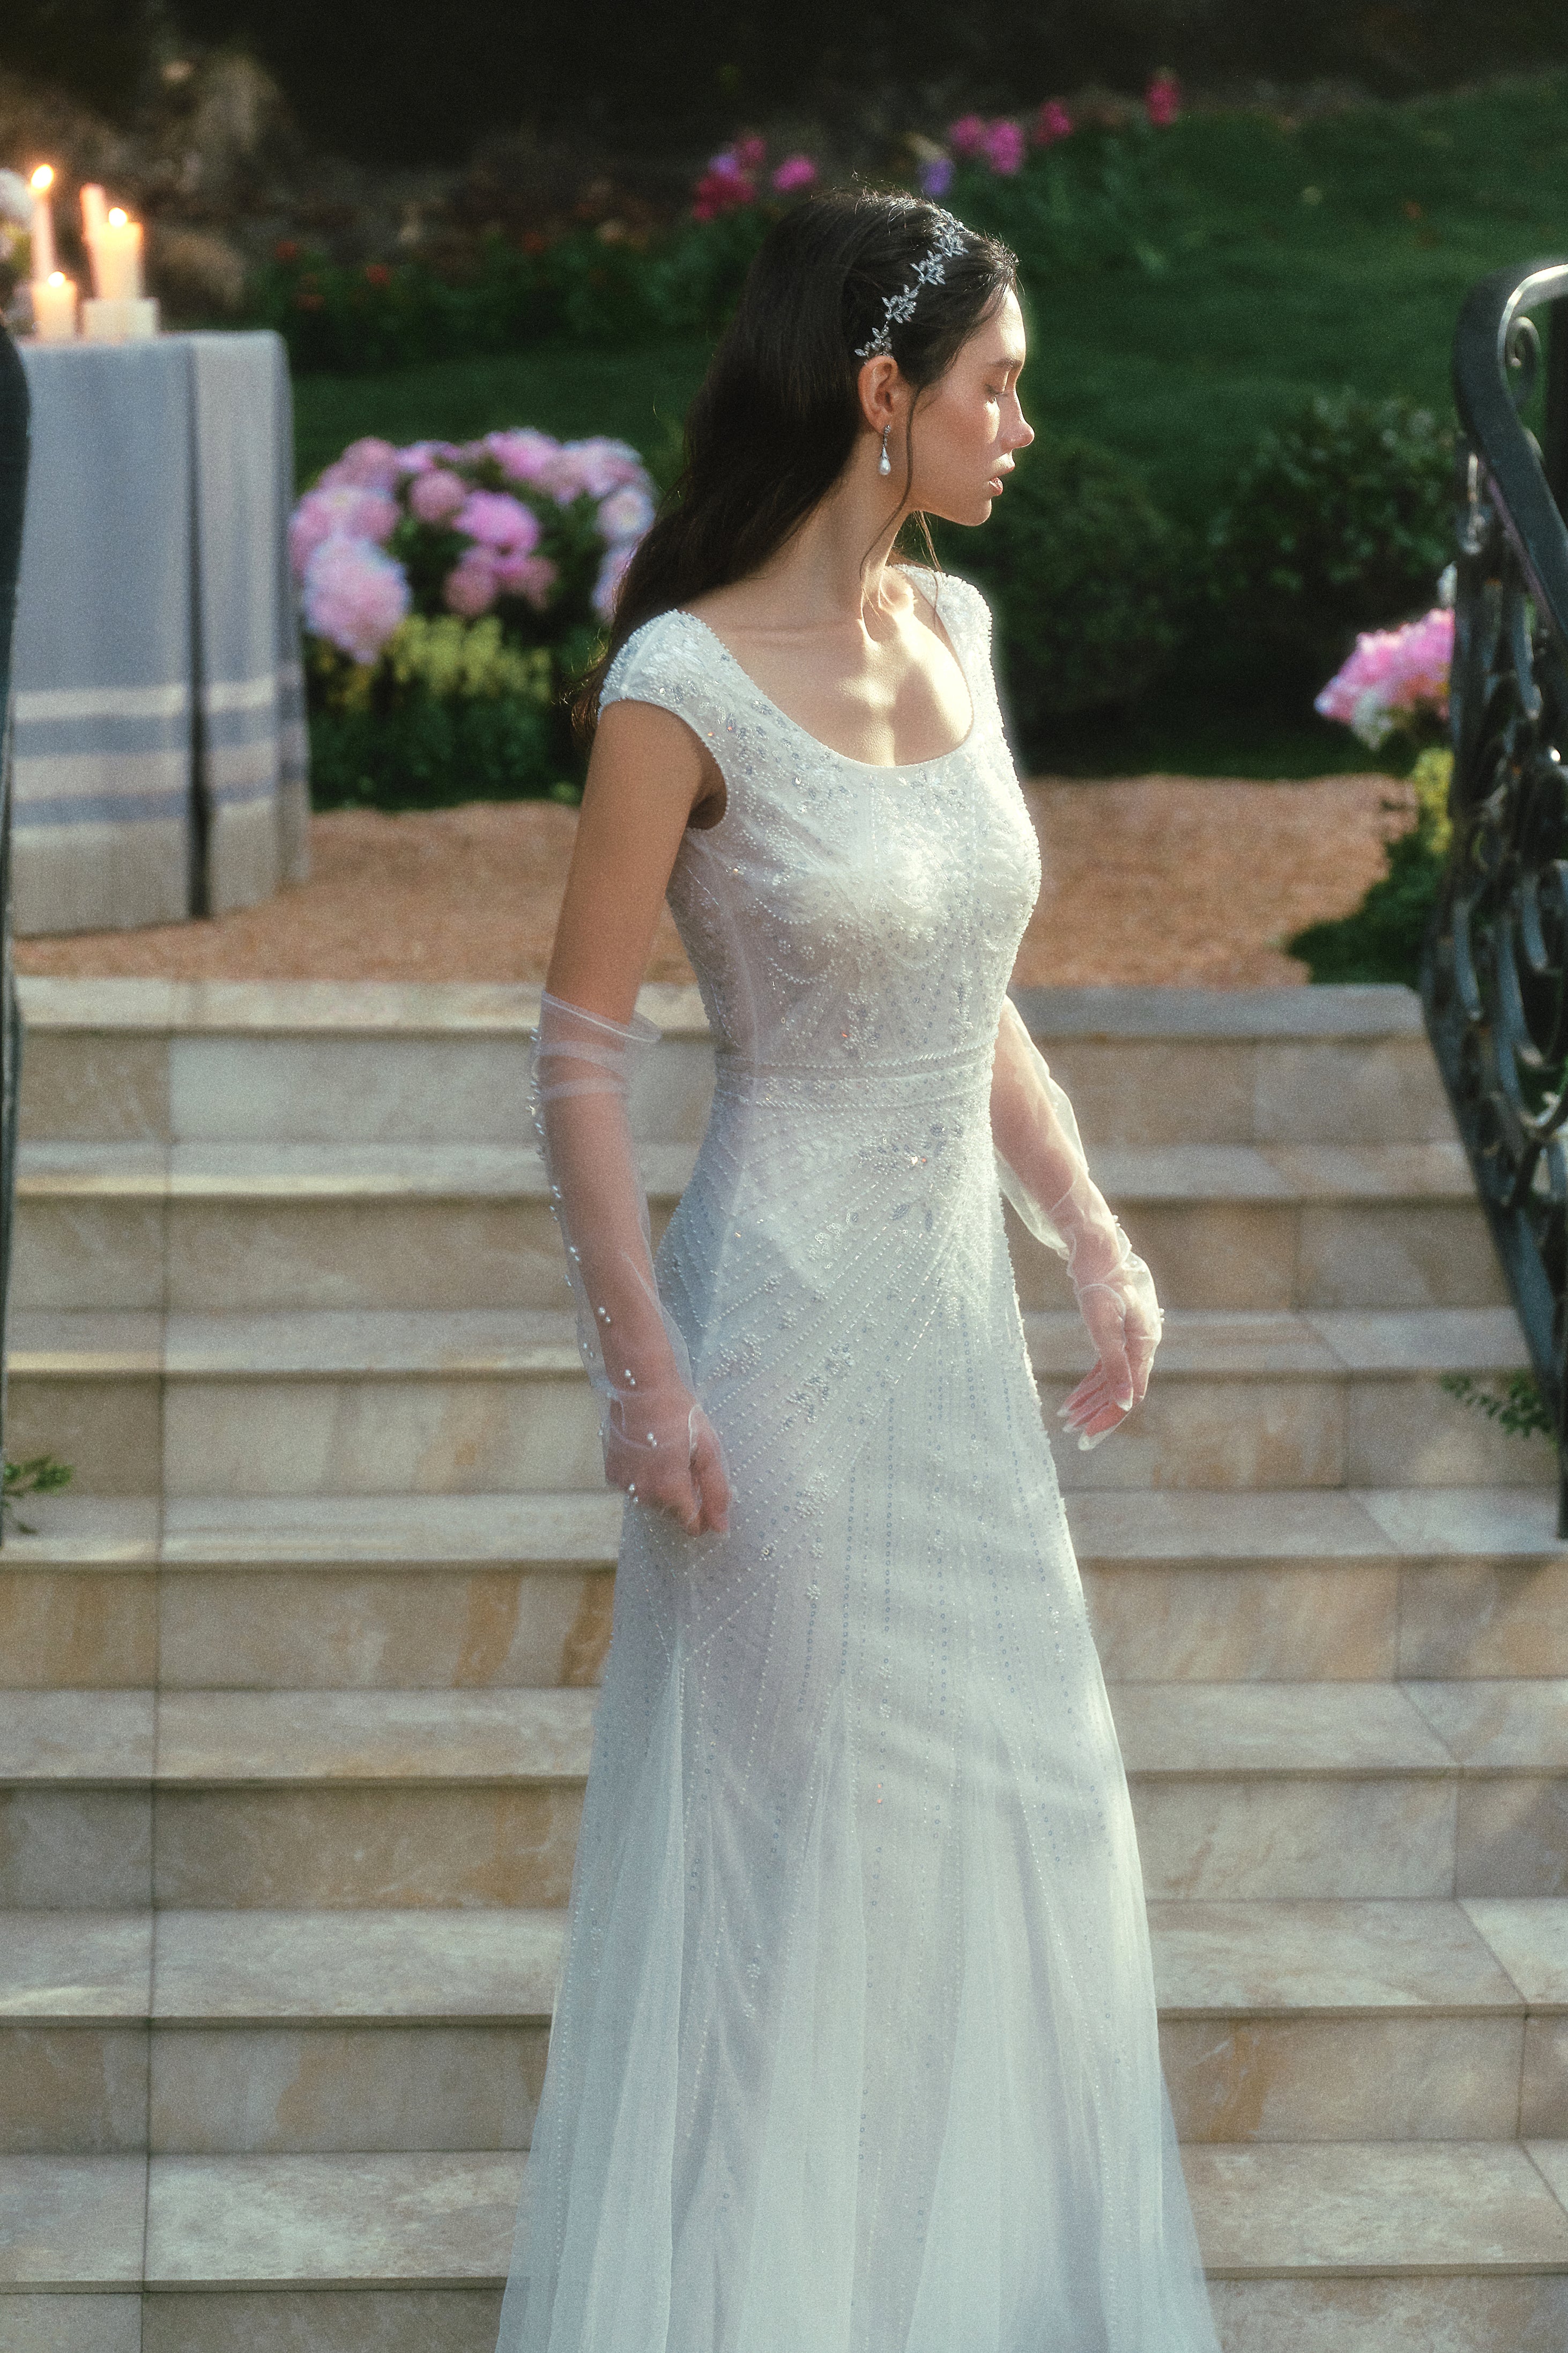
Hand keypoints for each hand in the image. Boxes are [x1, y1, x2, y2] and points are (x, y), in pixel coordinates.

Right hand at [604, 1392, 730, 1535]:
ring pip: (652, 1500)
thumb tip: (720, 1527)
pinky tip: (650, 1453)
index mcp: (670, 1490)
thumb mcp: (708, 1450)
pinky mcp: (612, 1472)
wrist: (643, 1390)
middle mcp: (644, 1494)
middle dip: (684, 1496)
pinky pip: (634, 1486)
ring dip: (662, 1487)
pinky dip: (644, 1476)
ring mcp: (625, 1484)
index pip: (691, 1525)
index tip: (707, 1495)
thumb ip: (716, 1491)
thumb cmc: (680, 1416)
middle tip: (688, 1462)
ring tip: (668, 1454)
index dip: (703, 1515)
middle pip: (672, 1513)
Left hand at [1057, 1250, 1161, 1451]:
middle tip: (1073, 1436)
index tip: (1086, 1436)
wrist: (1093, 1248)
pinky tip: (1071, 1399)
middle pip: (1121, 1389)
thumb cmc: (1098, 1283)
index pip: (1130, 1393)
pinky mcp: (1114, 1332)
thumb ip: (1115, 1365)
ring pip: (1110, 1380)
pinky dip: (1088, 1383)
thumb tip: (1126, 1404)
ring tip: (1064, 1418)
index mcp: (1144, 1344)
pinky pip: (1103, 1366)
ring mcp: (1128, 1338)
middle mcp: (1141, 1344)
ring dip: (1089, 1400)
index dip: (1109, 1416)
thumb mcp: (1103, 1325)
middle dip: (1096, 1413)